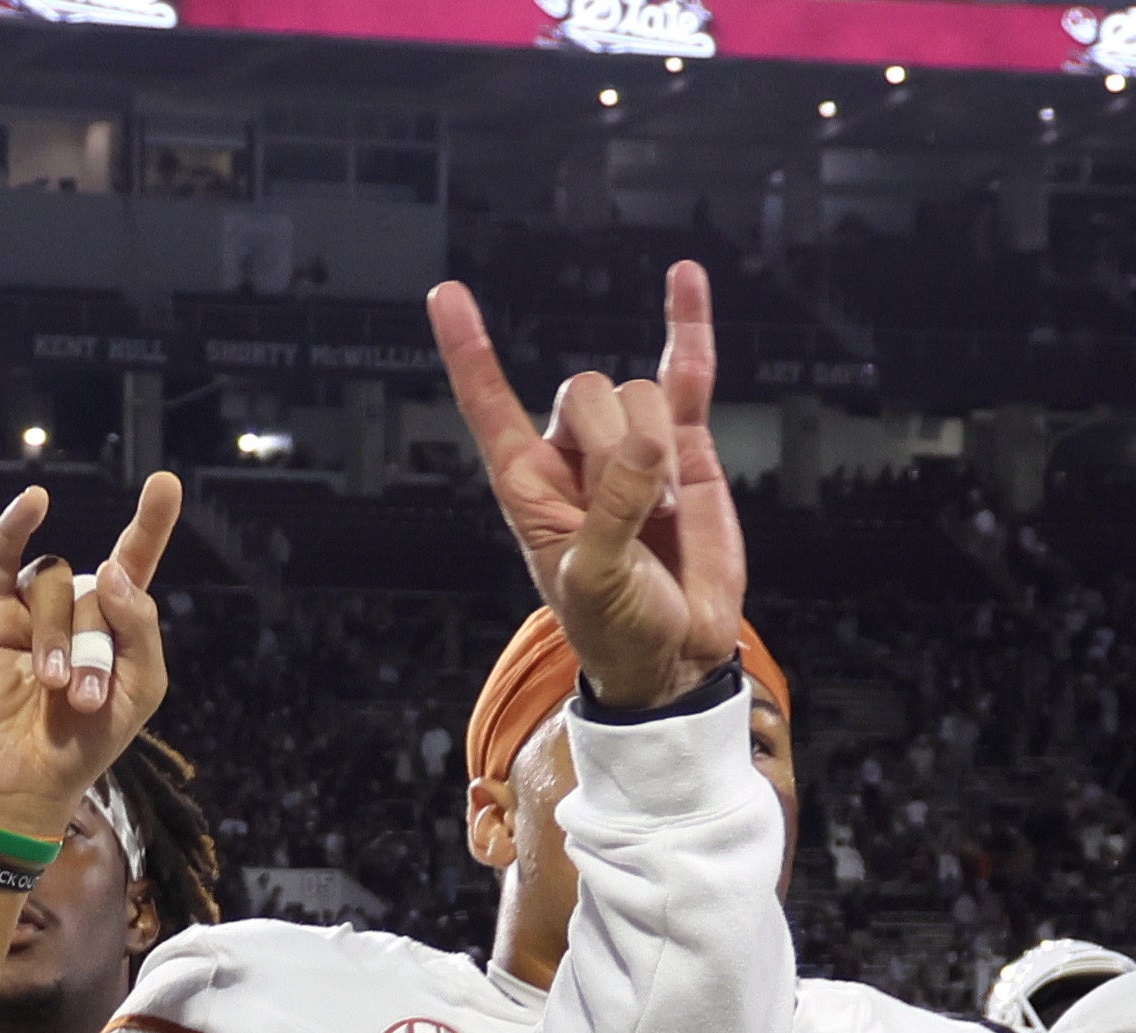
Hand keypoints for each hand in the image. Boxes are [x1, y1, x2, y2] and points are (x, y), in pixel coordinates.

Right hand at [0, 473, 183, 842]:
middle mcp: (73, 607)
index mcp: (114, 623)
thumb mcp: (140, 686)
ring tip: (56, 687)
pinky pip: (1, 557)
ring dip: (61, 639)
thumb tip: (110, 568)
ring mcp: (28, 607)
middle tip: (88, 700)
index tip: (165, 483)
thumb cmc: (86, 741)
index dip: (150, 523)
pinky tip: (35, 503)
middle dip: (98, 645)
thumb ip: (140, 625)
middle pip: (98, 586)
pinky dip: (14, 526)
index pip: (133, 561)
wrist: (26, 781)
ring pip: (56, 583)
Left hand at [427, 255, 742, 711]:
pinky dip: (689, 324)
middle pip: (585, 392)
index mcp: (528, 484)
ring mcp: (631, 443)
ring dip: (660, 459)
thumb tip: (652, 440)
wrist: (677, 651)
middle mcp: (573, 454)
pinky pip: (687, 371)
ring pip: (639, 395)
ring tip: (665, 517)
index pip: (490, 406)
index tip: (445, 295)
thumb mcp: (592, 579)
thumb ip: (613, 510)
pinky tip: (685, 278)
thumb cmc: (616, 626)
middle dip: (616, 449)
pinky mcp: (684, 443)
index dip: (469, 353)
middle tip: (637, 517)